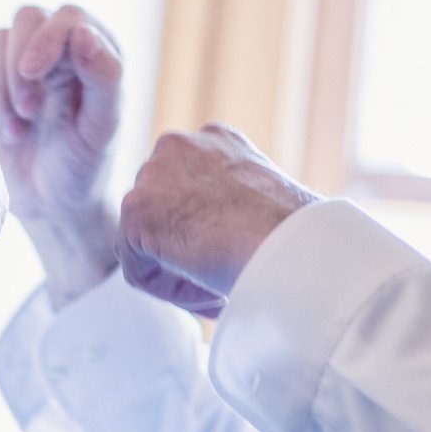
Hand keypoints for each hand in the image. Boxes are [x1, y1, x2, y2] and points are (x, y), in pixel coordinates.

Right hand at [0, 5, 123, 305]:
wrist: (50, 206)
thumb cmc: (85, 165)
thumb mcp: (102, 127)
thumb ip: (103, 76)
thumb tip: (82, 32)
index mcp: (95, 50)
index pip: (67, 17)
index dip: (46, 38)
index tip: (32, 73)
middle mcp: (59, 49)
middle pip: (27, 19)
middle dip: (18, 63)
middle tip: (28, 110)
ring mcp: (22, 65)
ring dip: (3, 89)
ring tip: (20, 129)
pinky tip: (7, 134)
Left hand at [117, 124, 317, 317]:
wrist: (291, 245)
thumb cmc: (294, 236)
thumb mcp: (264, 202)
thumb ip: (232, 204)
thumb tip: (221, 233)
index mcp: (216, 140)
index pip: (188, 185)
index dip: (205, 228)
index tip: (228, 254)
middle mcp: (179, 145)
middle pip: (161, 209)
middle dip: (183, 244)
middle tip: (219, 273)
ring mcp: (153, 173)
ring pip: (148, 240)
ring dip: (179, 269)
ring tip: (219, 288)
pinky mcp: (136, 210)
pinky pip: (140, 269)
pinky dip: (171, 290)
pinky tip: (209, 292)